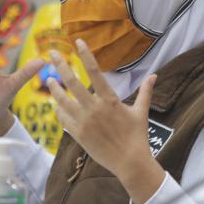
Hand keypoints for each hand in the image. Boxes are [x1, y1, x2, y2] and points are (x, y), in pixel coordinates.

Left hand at [47, 39, 164, 203]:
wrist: (130, 162)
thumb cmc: (137, 136)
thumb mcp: (142, 111)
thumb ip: (145, 91)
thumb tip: (154, 75)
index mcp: (110, 100)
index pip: (95, 72)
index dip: (86, 55)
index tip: (78, 42)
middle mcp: (95, 109)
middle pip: (72, 82)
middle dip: (61, 65)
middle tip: (51, 53)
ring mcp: (84, 122)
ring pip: (63, 100)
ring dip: (55, 88)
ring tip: (49, 79)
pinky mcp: (78, 135)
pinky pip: (64, 119)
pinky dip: (58, 110)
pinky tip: (55, 104)